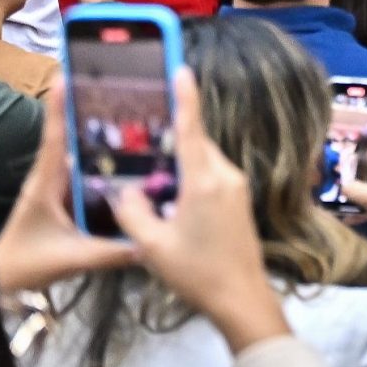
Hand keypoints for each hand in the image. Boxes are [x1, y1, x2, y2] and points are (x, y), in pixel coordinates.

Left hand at [0, 84, 142, 293]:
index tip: (68, 75)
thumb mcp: (70, 257)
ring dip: (101, 142)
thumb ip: (110, 252)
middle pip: (71, 139)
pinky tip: (128, 167)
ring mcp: (55, 189)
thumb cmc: (27, 263)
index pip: (55, 137)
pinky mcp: (62, 201)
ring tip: (135, 124)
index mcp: (46, 183)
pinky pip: (85, 177)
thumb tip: (150, 243)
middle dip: (93, 115)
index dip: (61, 106)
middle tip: (123, 94)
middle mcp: (50, 179)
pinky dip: (102, 167)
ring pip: (81, 158)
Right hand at [115, 70, 287, 350]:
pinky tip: (169, 193)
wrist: (242, 298)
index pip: (193, 128)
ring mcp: (237, 187)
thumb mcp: (152, 245)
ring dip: (179, 160)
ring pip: (202, 160)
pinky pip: (210, 175)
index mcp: (205, 180)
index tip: (180, 68)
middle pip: (195, 143)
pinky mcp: (239, 200)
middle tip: (140, 128)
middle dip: (170, 136)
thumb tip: (125, 191)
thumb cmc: (197, 273)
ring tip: (149, 165)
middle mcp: (226, 176)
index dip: (185, 97)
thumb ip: (133, 212)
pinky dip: (190, 175)